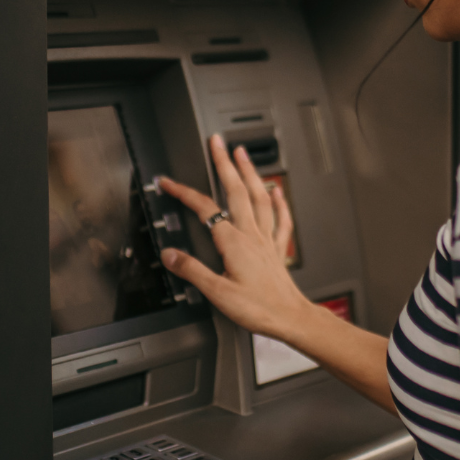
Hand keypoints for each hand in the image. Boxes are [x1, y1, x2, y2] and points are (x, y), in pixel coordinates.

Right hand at [157, 136, 319, 342]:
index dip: (184, 192)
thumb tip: (170, 255)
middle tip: (217, 142)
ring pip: (258, 197)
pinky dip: (279, 201)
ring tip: (242, 153)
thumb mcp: (217, 292)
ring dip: (250, 172)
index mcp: (234, 242)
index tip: (169, 182)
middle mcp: (252, 235)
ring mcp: (267, 239)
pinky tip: (276, 191)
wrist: (290, 317)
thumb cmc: (259, 308)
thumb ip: (192, 271)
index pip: (205, 208)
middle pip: (236, 190)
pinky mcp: (278, 249)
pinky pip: (280, 219)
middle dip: (224, 163)